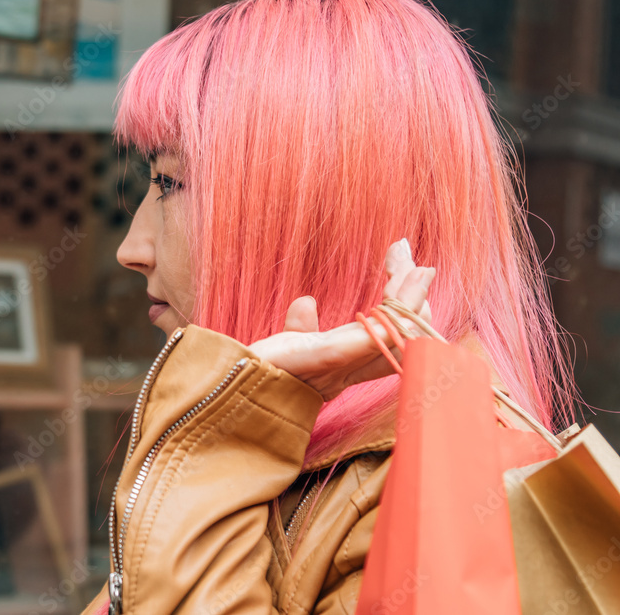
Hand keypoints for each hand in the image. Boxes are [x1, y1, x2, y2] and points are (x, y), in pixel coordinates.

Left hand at [247, 239, 434, 401]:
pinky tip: (414, 275)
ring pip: (403, 331)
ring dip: (414, 293)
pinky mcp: (329, 356)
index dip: (403, 307)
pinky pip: (384, 334)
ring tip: (411, 261)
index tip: (397, 264)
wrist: (226, 389)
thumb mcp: (285, 346)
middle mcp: (350, 368)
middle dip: (415, 296)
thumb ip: (301, 327)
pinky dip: (407, 302)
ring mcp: (344, 364)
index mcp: (342, 366)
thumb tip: (306, 301)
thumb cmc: (253, 375)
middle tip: (403, 253)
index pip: (389, 338)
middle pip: (406, 336)